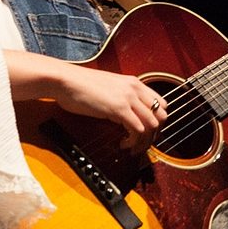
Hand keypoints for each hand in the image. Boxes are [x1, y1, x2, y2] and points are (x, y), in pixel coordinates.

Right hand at [3, 50, 164, 148]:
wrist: (65, 80)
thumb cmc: (79, 86)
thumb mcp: (108, 89)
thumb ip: (121, 99)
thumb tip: (126, 117)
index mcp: (134, 83)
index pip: (161, 103)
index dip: (158, 121)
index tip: (148, 133)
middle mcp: (135, 88)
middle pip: (162, 115)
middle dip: (156, 134)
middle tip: (143, 143)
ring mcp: (129, 98)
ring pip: (153, 125)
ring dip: (145, 141)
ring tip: (133, 148)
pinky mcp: (119, 109)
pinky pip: (138, 130)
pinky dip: (134, 142)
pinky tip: (123, 144)